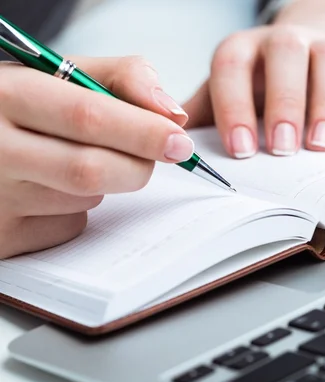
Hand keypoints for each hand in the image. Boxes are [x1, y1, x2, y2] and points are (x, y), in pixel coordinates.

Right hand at [0, 56, 191, 257]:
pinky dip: (79, 208)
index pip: (88, 117)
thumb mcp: (59, 74)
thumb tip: (172, 115)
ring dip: (106, 183)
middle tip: (158, 156)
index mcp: (8, 94)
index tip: (179, 141)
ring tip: (75, 157)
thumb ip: (121, 78)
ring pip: (86, 200)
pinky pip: (69, 226)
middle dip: (138, 165)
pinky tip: (54, 187)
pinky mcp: (3, 236)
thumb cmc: (21, 107)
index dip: (144, 132)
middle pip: (92, 169)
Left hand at [184, 0, 324, 157]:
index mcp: (243, 49)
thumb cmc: (262, 83)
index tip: (240, 150)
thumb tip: (173, 146)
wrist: (313, 51)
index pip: (232, 67)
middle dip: (284, 103)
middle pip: (284, 56)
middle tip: (281, 149)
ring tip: (320, 146)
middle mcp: (283, 41)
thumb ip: (206, 116)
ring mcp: (324, 47)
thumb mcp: (229, 93)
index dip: (234, 107)